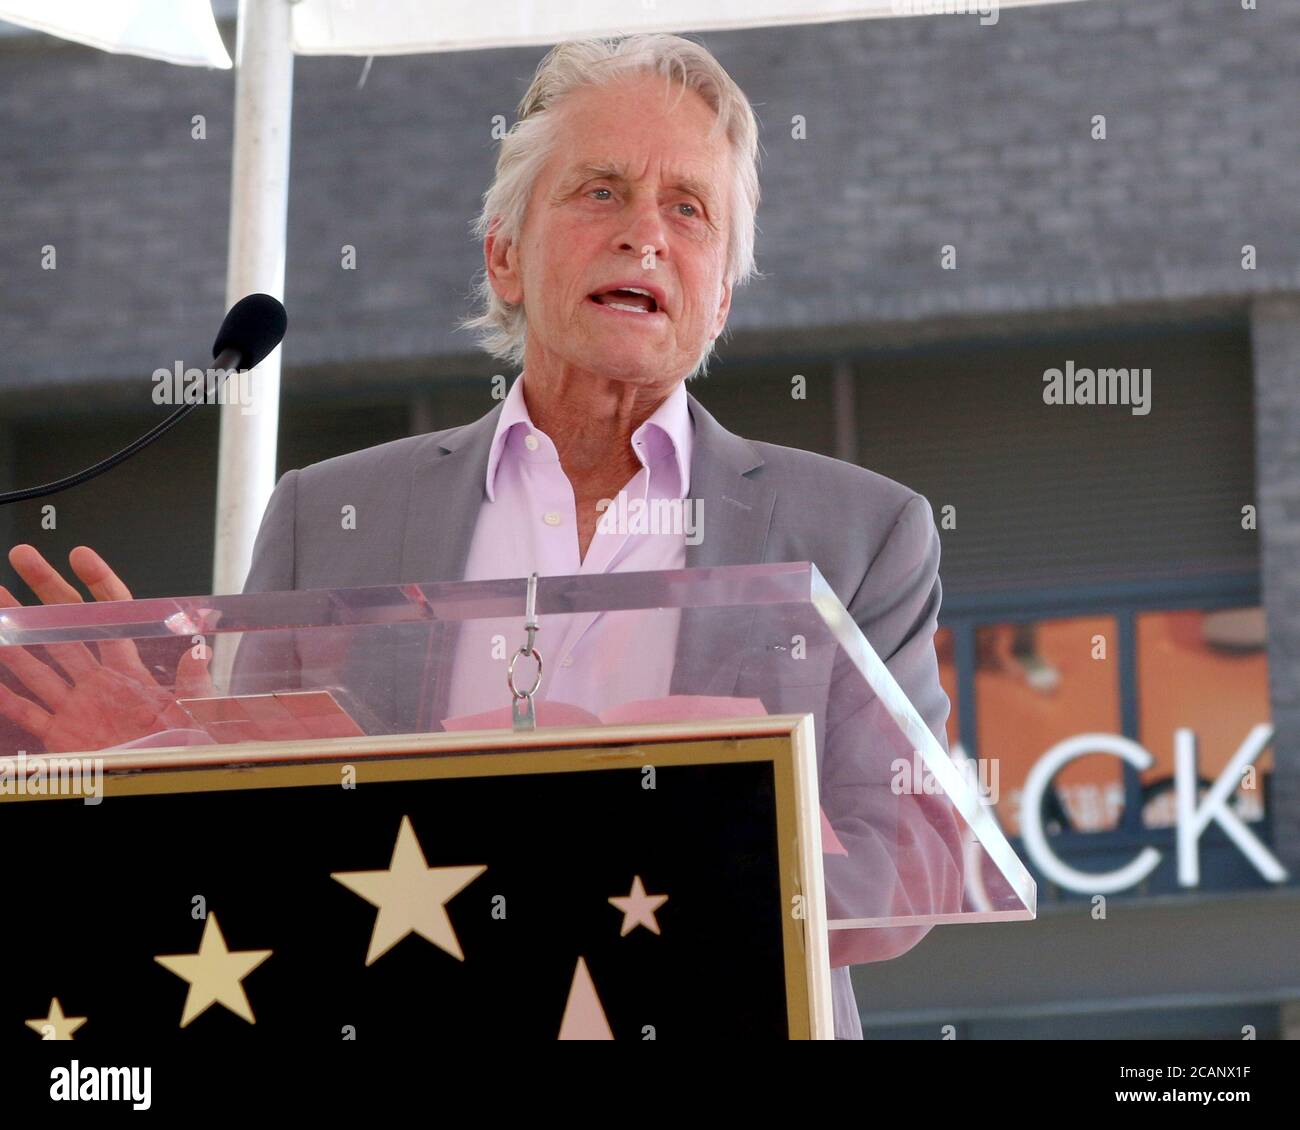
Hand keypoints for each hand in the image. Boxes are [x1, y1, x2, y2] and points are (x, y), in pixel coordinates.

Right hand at [0, 545, 212, 752]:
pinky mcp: (61, 736)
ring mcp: (77, 706)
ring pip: (38, 662)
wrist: (169, 778)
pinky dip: (7, 696)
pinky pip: (27, 711)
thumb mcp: (197, 714)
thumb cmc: (189, 748)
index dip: (98, 584)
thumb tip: (199, 650)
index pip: (114, 616)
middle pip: (66, 627)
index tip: (80, 556)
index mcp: (133, 671)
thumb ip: (194, 684)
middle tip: (23, 557)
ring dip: (14, 633)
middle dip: (45, 590)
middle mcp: (100, 682)